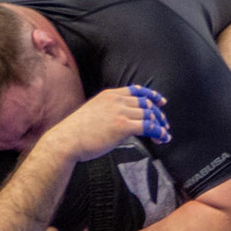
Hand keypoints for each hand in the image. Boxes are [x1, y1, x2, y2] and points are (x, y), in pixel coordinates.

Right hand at [43, 85, 168, 162]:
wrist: (66, 140)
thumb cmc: (76, 132)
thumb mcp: (93, 112)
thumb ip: (107, 111)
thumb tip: (120, 120)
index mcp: (109, 95)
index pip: (136, 90)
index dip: (151, 94)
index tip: (160, 101)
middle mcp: (116, 100)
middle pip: (146, 103)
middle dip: (158, 113)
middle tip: (164, 124)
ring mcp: (120, 112)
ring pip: (149, 114)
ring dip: (160, 125)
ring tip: (164, 134)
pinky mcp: (123, 126)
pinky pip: (148, 126)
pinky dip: (158, 132)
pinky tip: (162, 138)